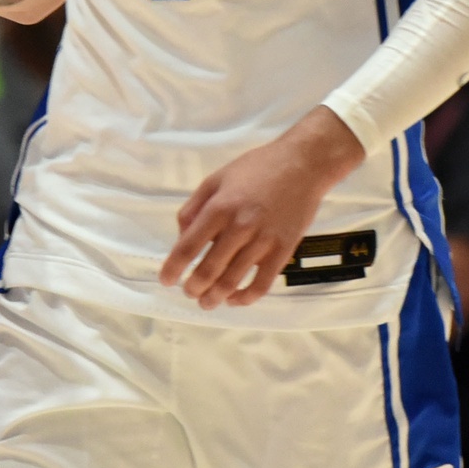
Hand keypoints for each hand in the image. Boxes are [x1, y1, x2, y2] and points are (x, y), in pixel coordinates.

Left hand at [161, 107, 365, 308]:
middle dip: (193, 288)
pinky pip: (262, 284)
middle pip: (209, 270)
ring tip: (206, 302)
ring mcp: (263, 241)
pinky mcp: (283, 251)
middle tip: (188, 292)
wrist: (302, 165)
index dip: (173, 268)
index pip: (188, 246)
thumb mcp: (215, 179)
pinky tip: (235, 299)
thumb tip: (180, 237)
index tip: (166, 280)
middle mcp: (239, 227)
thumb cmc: (255, 169)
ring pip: (233, 281)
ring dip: (215, 297)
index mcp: (219, 208)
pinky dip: (246, 298)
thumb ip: (194, 208)